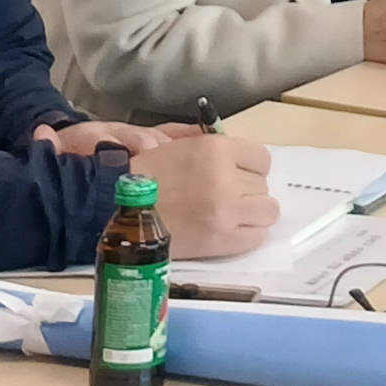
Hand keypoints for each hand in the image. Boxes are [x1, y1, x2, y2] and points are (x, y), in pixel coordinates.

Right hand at [133, 128, 278, 258]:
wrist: (118, 209)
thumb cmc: (146, 174)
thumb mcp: (179, 145)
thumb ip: (211, 145)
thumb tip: (238, 154)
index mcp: (216, 149)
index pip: (261, 158)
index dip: (251, 168)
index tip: (239, 175)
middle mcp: (226, 178)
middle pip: (263, 186)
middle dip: (248, 191)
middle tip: (227, 198)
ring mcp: (227, 211)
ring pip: (267, 211)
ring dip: (254, 213)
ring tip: (234, 216)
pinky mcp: (222, 240)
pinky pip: (257, 237)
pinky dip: (249, 234)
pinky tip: (231, 231)